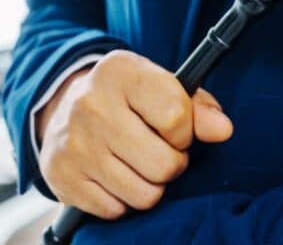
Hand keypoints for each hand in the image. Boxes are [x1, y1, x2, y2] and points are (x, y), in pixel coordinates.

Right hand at [36, 50, 232, 218]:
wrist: (60, 110)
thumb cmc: (124, 100)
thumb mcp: (159, 87)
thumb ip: (196, 107)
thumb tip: (222, 129)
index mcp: (119, 72)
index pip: (176, 116)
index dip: (185, 132)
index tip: (175, 131)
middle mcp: (90, 105)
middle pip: (164, 164)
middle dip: (171, 164)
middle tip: (158, 152)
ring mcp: (74, 144)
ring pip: (144, 195)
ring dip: (149, 186)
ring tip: (137, 165)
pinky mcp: (61, 176)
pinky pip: (115, 209)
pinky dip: (121, 200)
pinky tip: (112, 176)